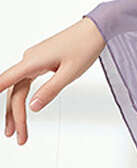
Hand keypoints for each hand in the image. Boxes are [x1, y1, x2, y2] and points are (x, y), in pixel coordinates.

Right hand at [2, 17, 105, 145]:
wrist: (96, 29)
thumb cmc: (85, 47)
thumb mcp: (70, 73)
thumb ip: (50, 90)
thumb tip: (32, 108)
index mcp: (32, 62)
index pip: (4, 82)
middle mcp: (29, 60)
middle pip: (14, 92)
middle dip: (14, 116)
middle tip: (16, 137)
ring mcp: (34, 60)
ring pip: (19, 88)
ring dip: (17, 109)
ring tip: (17, 131)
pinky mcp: (41, 61)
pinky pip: (27, 82)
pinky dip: (25, 97)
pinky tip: (23, 109)